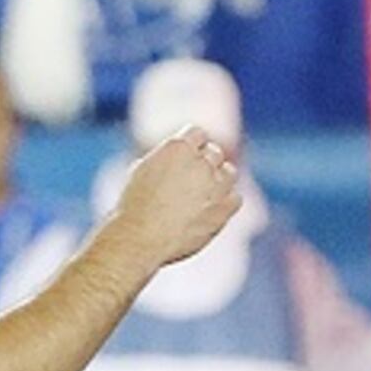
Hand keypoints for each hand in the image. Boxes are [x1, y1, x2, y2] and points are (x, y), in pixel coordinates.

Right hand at [109, 129, 240, 268]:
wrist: (140, 237)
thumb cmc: (135, 206)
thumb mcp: (143, 168)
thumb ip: (166, 157)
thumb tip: (177, 156)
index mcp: (179, 147)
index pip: (197, 133)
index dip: (191, 146)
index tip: (185, 160)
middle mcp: (200, 162)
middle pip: (214, 152)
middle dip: (204, 163)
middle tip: (191, 182)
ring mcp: (215, 185)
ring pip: (229, 172)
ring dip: (219, 180)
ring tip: (203, 195)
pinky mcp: (223, 208)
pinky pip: (236, 198)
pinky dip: (226, 202)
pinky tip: (211, 210)